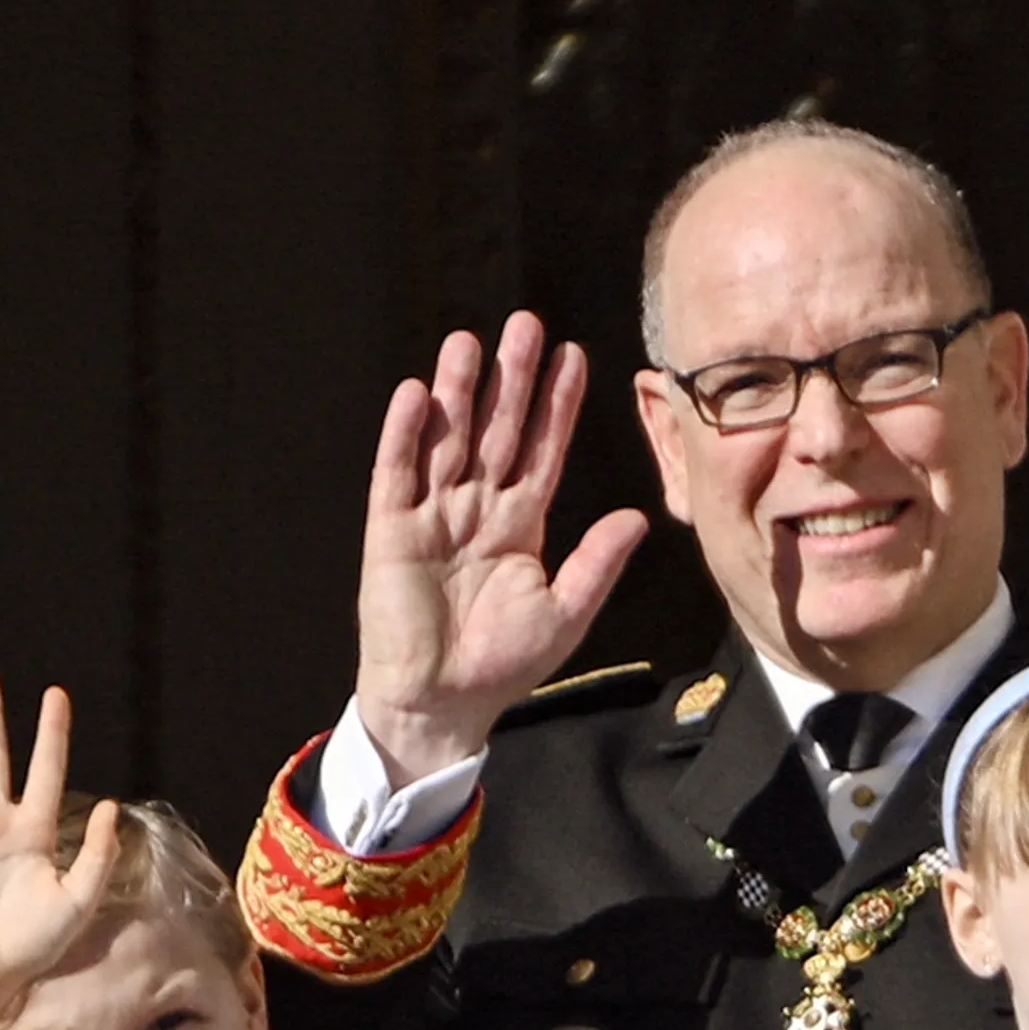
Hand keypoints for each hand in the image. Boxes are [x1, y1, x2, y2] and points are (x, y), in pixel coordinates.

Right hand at [354, 313, 651, 783]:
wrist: (442, 705)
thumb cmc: (502, 666)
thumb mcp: (564, 613)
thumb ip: (597, 563)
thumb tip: (638, 515)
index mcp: (519, 524)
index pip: (542, 450)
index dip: (556, 405)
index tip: (574, 356)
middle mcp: (476, 509)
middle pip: (496, 431)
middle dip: (511, 380)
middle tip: (525, 325)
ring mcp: (431, 517)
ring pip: (448, 441)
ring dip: (459, 392)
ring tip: (470, 341)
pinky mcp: (390, 533)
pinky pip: (396, 474)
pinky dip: (404, 435)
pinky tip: (416, 394)